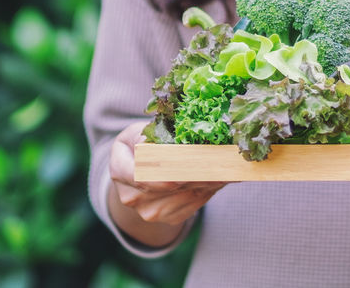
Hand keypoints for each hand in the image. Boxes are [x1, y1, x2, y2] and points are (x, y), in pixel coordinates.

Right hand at [107, 121, 226, 245]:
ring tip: (229, 167)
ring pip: (186, 197)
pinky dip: (209, 190)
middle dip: (197, 173)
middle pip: (169, 187)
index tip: (191, 164)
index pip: (142, 175)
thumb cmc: (139, 144)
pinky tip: (222, 177)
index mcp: (120, 170)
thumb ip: (150, 134)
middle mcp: (131, 196)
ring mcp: (149, 211)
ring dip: (209, 182)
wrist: (137, 171)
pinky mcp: (168, 218)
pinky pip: (193, 205)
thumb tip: (173, 139)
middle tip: (223, 161)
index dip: (167, 171)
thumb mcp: (138, 132)